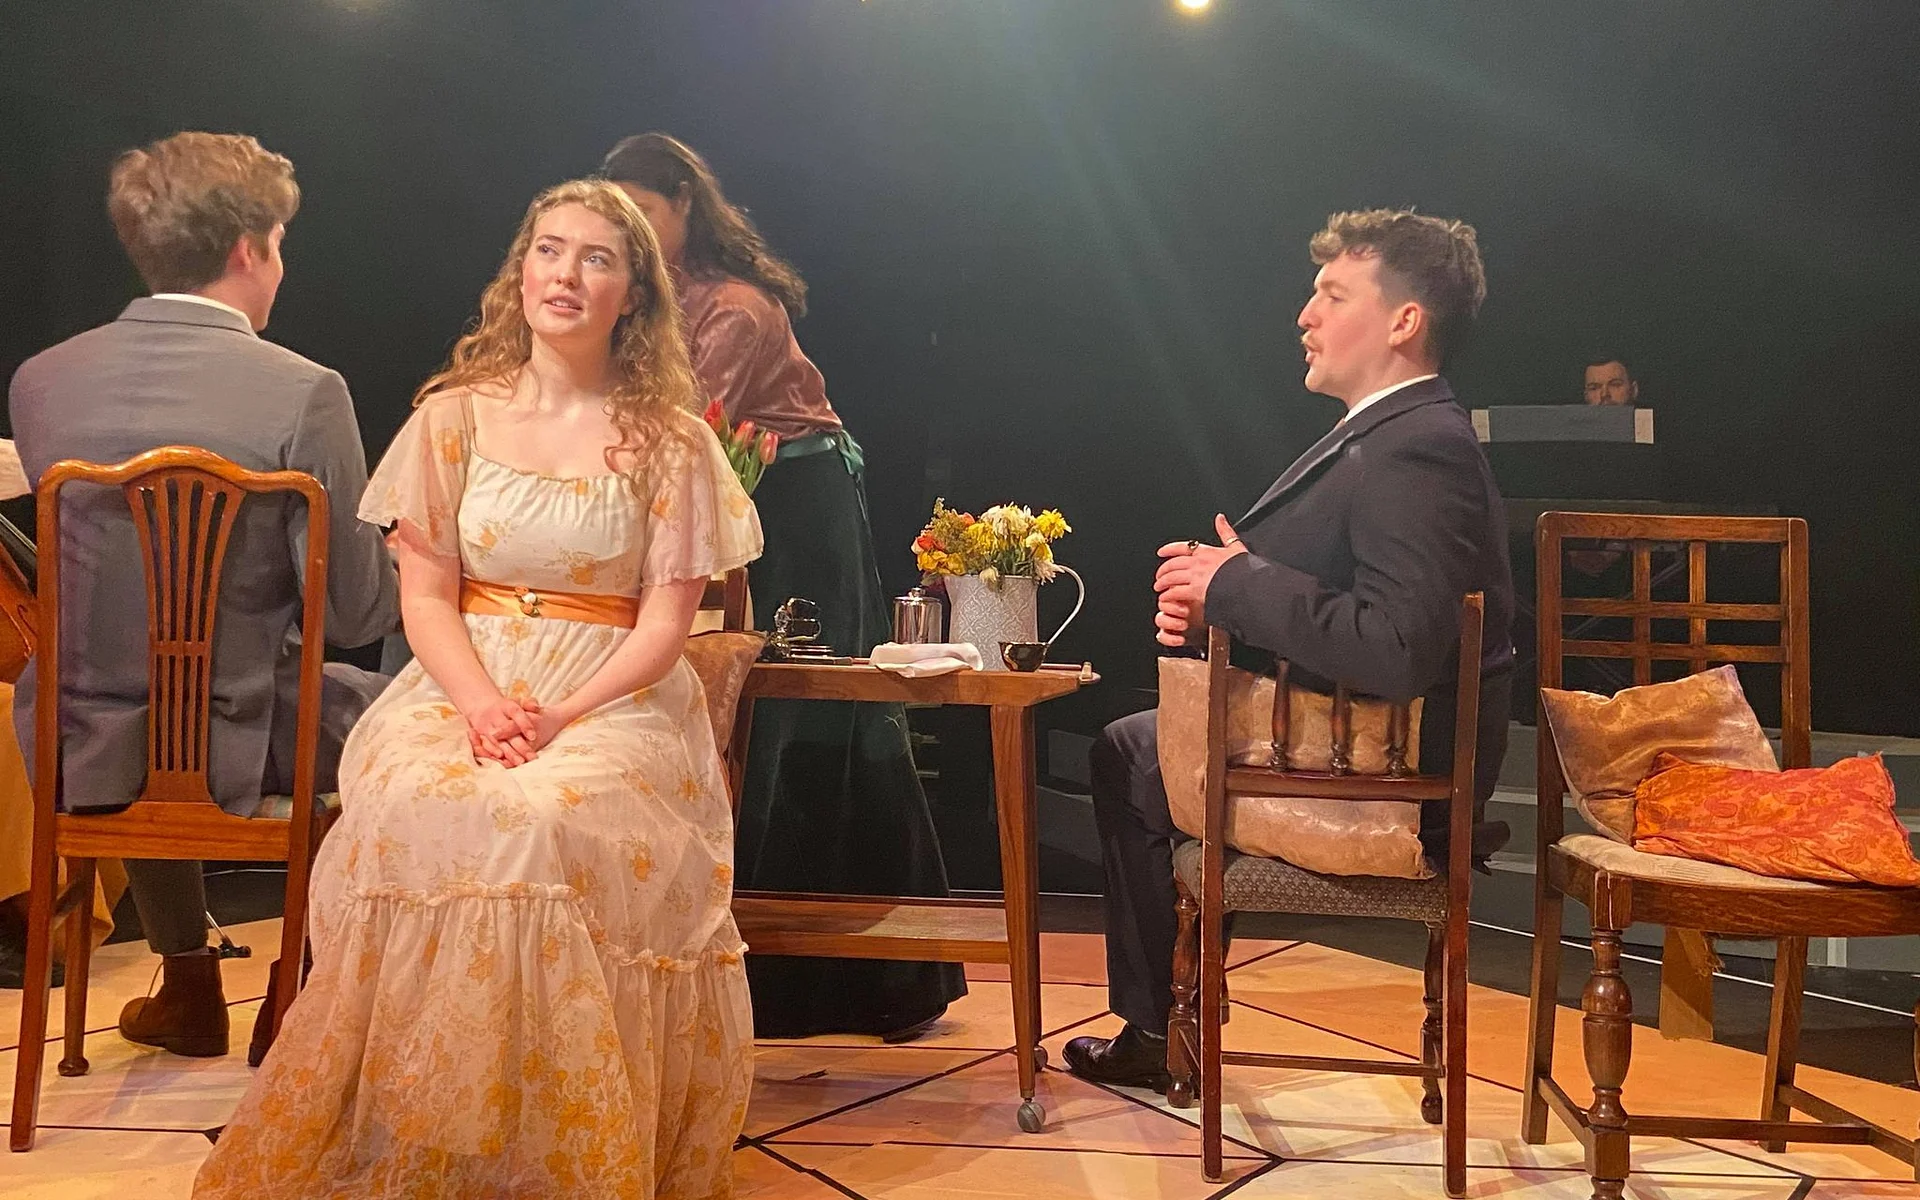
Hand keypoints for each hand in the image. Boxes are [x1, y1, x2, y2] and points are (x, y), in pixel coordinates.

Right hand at [463, 693, 541, 767]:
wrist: (480, 706)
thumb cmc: (505, 707)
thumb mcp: (518, 701)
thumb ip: (529, 703)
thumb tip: (536, 707)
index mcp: (506, 706)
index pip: (516, 713)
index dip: (524, 724)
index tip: (533, 737)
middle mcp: (494, 716)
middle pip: (507, 731)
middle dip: (519, 745)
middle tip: (531, 757)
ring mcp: (485, 726)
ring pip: (497, 742)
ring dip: (508, 753)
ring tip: (520, 763)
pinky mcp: (478, 736)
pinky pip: (485, 747)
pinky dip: (494, 756)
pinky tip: (505, 764)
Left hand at [1152, 514, 1248, 646]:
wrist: (1250, 585)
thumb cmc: (1246, 569)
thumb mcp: (1236, 547)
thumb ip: (1226, 532)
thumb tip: (1220, 517)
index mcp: (1207, 551)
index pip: (1182, 547)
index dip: (1169, 549)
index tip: (1161, 552)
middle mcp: (1198, 562)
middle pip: (1172, 563)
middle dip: (1163, 570)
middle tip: (1159, 576)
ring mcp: (1196, 576)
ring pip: (1171, 577)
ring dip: (1162, 582)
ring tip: (1159, 588)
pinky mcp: (1195, 590)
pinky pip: (1175, 592)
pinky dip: (1168, 595)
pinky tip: (1165, 599)